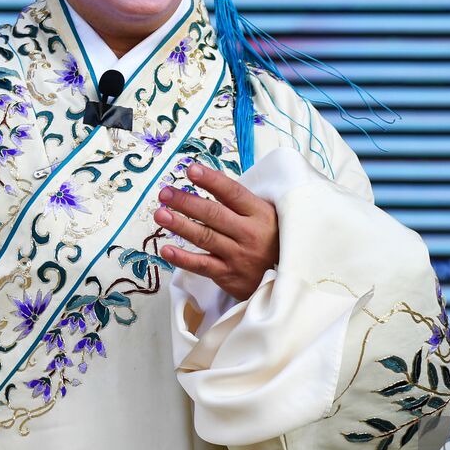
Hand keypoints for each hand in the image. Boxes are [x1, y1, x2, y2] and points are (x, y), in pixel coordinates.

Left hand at [154, 164, 280, 302]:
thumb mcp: (267, 216)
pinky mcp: (229, 275)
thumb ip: (241, 202)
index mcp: (260, 213)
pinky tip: (166, 250)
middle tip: (165, 193)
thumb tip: (210, 179)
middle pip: (214, 214)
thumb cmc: (272, 241)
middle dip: (187, 202)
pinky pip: (203, 265)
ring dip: (180, 225)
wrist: (288, 278)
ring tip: (161, 214)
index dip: (211, 180)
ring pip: (205, 237)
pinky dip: (183, 258)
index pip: (233, 193)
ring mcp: (238, 255)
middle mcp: (249, 233)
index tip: (191, 170)